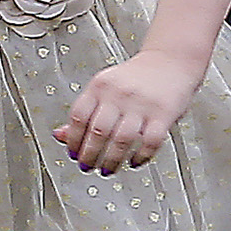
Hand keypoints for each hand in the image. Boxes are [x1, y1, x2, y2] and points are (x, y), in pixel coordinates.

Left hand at [56, 48, 205, 174]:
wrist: (170, 60)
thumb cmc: (134, 77)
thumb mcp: (102, 88)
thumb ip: (84, 111)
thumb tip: (60, 135)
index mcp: (99, 86)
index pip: (78, 117)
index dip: (72, 140)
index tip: (73, 154)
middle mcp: (119, 94)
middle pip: (98, 131)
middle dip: (89, 155)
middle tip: (87, 167)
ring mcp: (142, 104)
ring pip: (122, 139)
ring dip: (112, 160)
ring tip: (107, 170)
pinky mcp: (164, 113)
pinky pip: (150, 141)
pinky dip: (141, 156)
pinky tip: (134, 162)